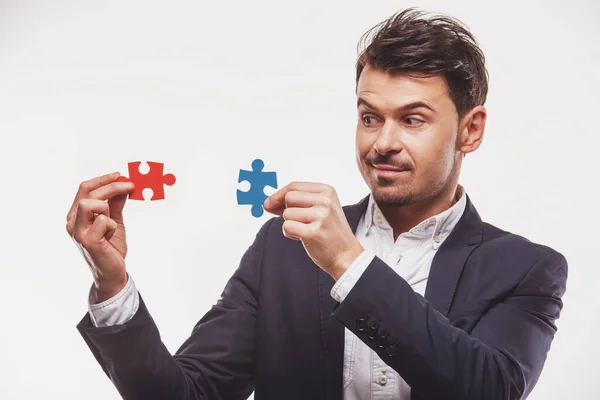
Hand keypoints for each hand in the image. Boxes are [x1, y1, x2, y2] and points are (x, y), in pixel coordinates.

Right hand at [66, 172, 134, 301]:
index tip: (120, 174)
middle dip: (113, 186)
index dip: (103, 179)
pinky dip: (113, 225)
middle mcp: (72, 222)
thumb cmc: (111, 247)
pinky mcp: (87, 241)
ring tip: (113, 222)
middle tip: (131, 186)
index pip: (85, 188)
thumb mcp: (115, 220)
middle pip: (89, 192)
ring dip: (108, 207)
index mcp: (76, 214)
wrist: (113, 272)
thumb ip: (116, 203)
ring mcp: (77, 232)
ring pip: (90, 203)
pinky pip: (103, 221)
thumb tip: (123, 185)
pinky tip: (111, 236)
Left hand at [263, 182, 363, 279]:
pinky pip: (287, 227)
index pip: (294, 186)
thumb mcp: (321, 208)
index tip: (269, 204)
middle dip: (286, 210)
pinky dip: (290, 234)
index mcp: (327, 191)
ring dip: (290, 224)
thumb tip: (268, 202)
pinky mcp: (313, 232)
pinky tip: (303, 237)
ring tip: (305, 230)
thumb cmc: (330, 232)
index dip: (278, 195)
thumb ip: (298, 201)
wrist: (346, 255)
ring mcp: (321, 216)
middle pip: (289, 197)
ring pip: (287, 213)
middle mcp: (325, 201)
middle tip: (295, 221)